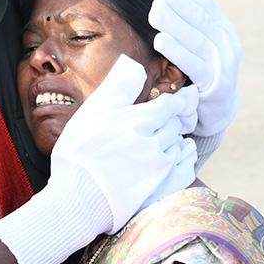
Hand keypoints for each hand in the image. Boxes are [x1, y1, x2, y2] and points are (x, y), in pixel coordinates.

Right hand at [0, 55, 197, 263]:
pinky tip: (167, 160)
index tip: (179, 100)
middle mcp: (157, 142)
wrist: (76, 201)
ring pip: (181, 144)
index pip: (172, 104)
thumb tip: (133, 63)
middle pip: (177, 124)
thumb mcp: (91, 113)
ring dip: (174, 141)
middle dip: (172, 121)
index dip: (176, 101)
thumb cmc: (78, 155)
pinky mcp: (164, 188)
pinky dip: (182, 160)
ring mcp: (163, 167)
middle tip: (163, 122)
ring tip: (156, 143)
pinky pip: (187, 167)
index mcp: (140, 121)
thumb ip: (117, 86)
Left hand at [149, 0, 240, 136]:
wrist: (216, 110)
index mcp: (221, 27)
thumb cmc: (199, 70)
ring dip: (174, 23)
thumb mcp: (196, 42)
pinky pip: (194, 66)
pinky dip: (177, 52)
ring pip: (196, 38)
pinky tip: (160, 40)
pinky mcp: (215, 85)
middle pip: (198, 16)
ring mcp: (223, 63)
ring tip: (154, 9)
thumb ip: (184, 20)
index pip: (201, 1)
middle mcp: (226, 41)